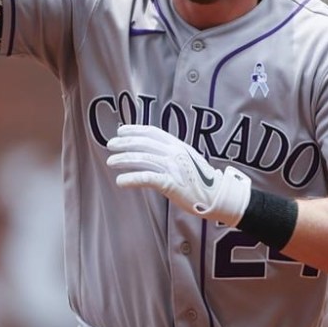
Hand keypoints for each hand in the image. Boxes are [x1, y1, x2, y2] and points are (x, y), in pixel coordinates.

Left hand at [106, 124, 251, 226]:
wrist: (217, 196)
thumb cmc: (200, 180)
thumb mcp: (187, 158)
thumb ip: (171, 152)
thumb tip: (151, 148)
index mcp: (178, 145)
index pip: (153, 132)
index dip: (135, 130)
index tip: (121, 131)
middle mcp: (175, 153)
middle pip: (144, 144)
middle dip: (125, 143)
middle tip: (110, 145)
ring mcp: (173, 167)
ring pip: (142, 159)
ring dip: (124, 160)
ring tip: (111, 161)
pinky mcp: (171, 184)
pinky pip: (146, 178)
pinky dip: (131, 179)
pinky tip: (121, 181)